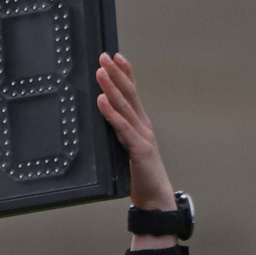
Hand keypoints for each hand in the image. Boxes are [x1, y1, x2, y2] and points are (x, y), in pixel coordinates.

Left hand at [97, 54, 178, 239]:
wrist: (155, 199)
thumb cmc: (140, 176)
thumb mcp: (126, 149)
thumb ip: (118, 135)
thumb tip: (101, 121)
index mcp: (140, 124)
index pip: (133, 93)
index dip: (126, 73)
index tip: (115, 55)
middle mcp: (143, 125)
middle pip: (129, 93)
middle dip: (117, 73)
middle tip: (104, 55)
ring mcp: (143, 135)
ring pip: (125, 106)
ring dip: (111, 87)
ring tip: (100, 72)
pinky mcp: (139, 149)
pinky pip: (122, 128)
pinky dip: (111, 113)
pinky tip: (101, 101)